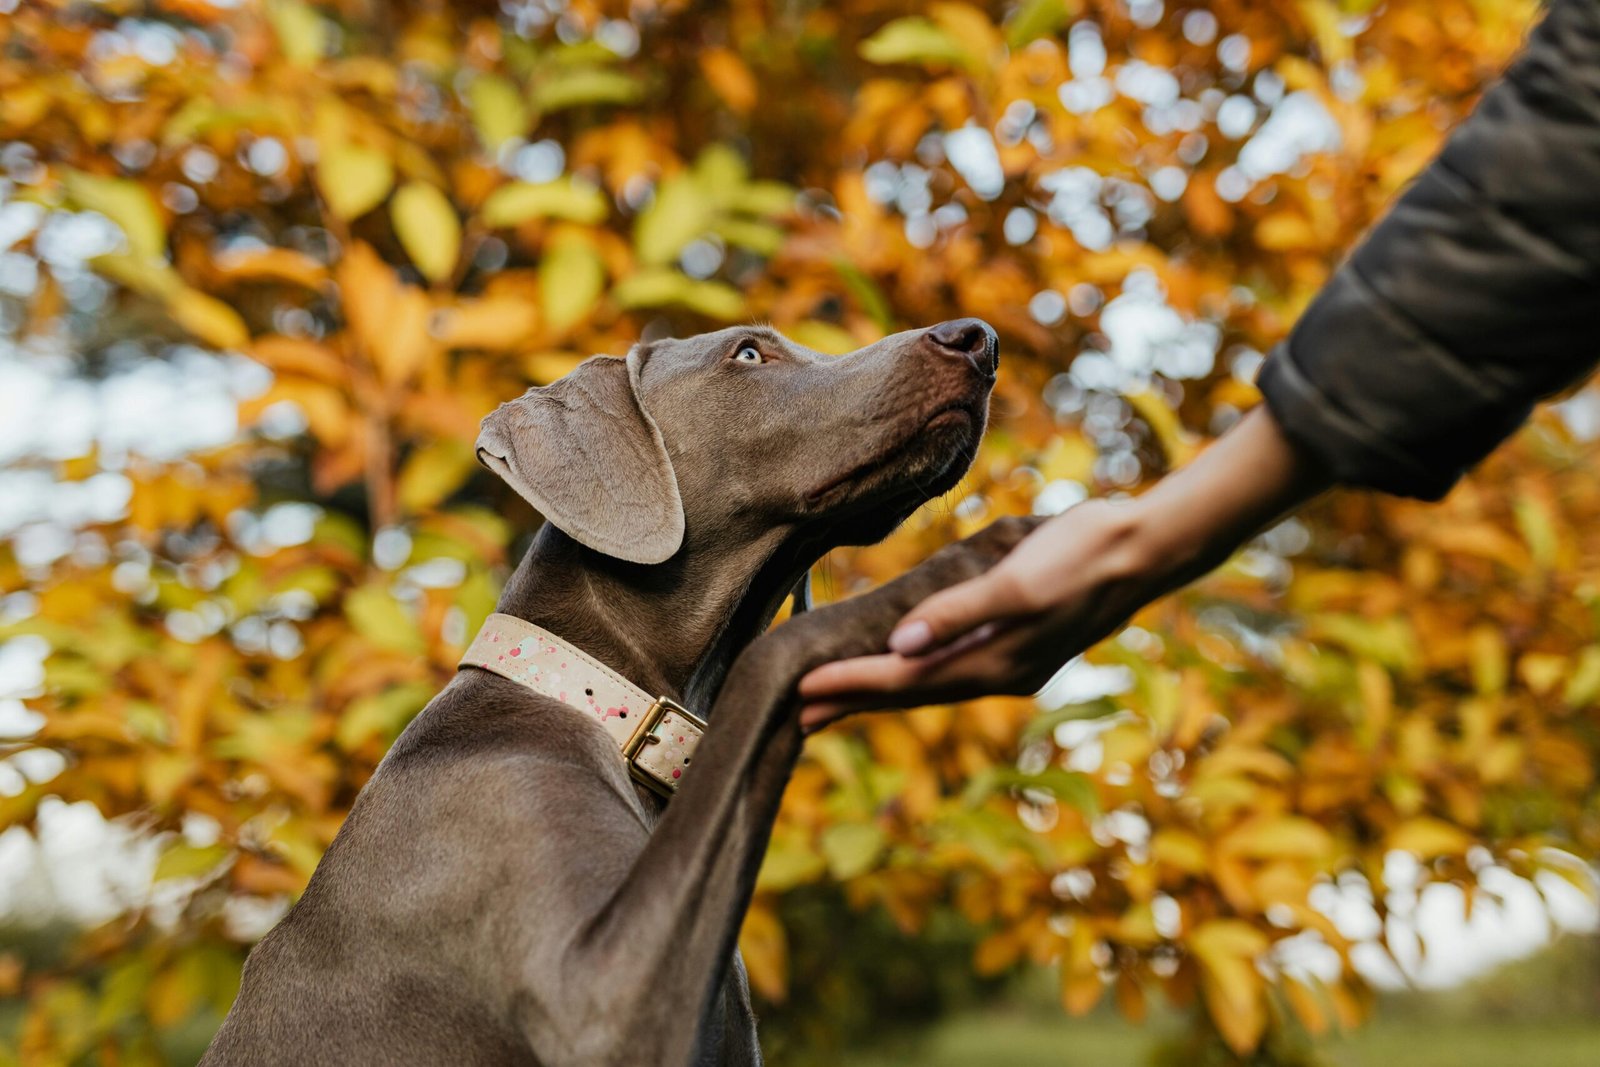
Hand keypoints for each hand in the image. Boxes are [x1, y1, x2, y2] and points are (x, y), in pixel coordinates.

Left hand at [796, 499, 1167, 729]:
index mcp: (996, 662)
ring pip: (929, 684)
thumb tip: (900, 645)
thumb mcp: (1018, 581)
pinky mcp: (1018, 643)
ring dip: (878, 692)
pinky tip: (898, 667)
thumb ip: (960, 613)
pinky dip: (914, 673)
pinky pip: (950, 668)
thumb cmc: (1083, 555)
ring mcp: (1011, 661)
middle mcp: (1000, 672)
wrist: (1147, 548)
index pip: (905, 680)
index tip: (799, 689)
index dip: (851, 685)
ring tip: (831, 700)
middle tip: (794, 716)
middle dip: (853, 702)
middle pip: (911, 694)